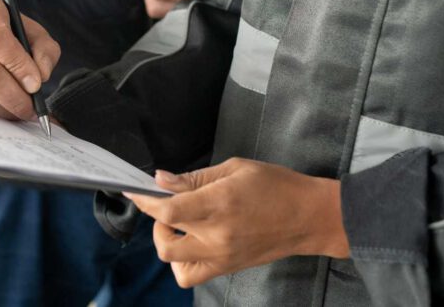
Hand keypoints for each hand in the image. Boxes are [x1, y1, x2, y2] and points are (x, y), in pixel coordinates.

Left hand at [124, 158, 348, 288]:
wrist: (310, 217)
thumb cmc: (275, 185)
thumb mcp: (235, 168)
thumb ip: (195, 177)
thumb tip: (161, 179)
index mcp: (218, 204)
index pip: (168, 209)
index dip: (144, 200)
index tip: (134, 189)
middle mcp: (217, 235)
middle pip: (164, 239)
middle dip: (154, 219)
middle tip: (163, 203)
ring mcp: (221, 256)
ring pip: (173, 261)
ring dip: (166, 241)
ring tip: (177, 225)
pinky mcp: (227, 268)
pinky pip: (190, 275)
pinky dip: (181, 262)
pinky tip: (189, 243)